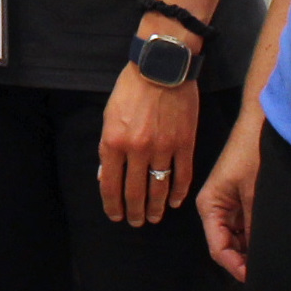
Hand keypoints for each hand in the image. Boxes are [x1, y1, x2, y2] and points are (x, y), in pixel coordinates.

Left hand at [98, 63, 199, 226]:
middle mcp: (137, 150)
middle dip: (133, 212)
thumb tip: (105, 175)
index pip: (110, 184)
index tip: (115, 215)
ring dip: (155, 207)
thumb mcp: (109, 116)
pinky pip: (182, 175)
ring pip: (158, 188)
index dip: (112, 204)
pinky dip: (179, 192)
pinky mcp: (184, 144)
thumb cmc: (131, 89)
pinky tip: (175, 202)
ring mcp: (163, 148)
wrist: (162, 67)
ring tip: (152, 218)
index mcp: (113, 142)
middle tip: (134, 222)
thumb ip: (107, 148)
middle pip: (134, 191)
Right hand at [195, 106, 264, 278]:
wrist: (263, 121)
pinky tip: (273, 240)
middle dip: (245, 260)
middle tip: (270, 270)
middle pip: (227, 246)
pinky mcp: (241, 198)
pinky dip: (257, 235)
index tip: (258, 277)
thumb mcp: (255, 192)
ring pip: (238, 238)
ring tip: (274, 256)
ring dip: (252, 248)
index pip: (218, 249)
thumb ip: (255, 225)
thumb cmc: (253, 150)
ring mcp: (229, 204)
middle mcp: (215, 208)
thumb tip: (260, 256)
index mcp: (210, 206)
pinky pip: (246, 226)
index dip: (236, 267)